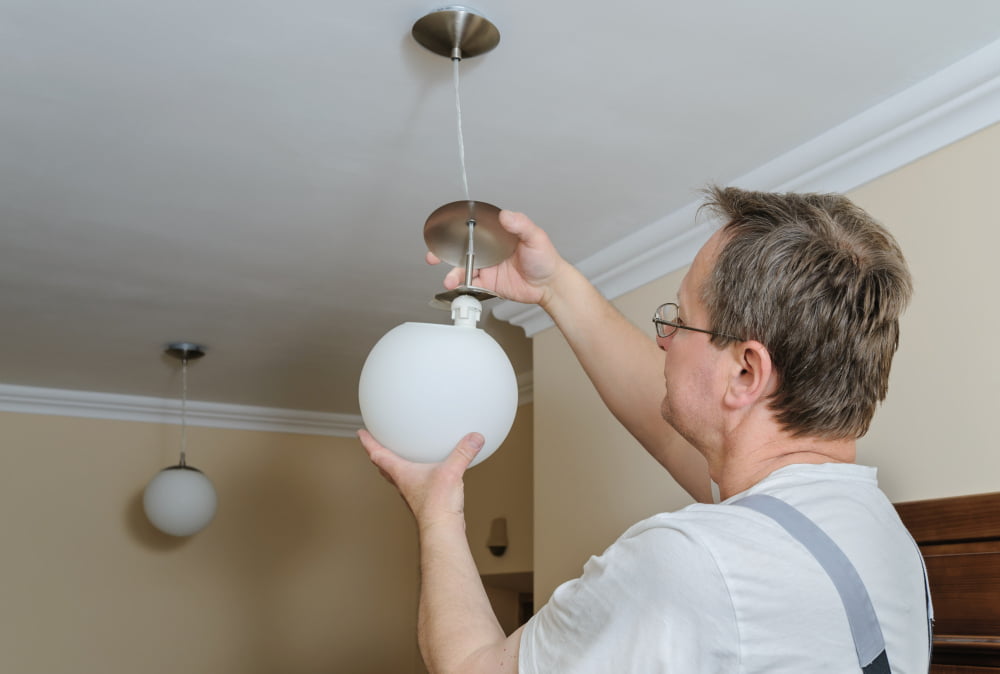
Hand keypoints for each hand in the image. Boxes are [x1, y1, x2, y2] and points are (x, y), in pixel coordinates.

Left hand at [358, 429, 483, 529]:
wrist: (442, 530)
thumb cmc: (437, 506)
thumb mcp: (451, 472)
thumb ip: (463, 453)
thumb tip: (474, 438)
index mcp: (402, 473)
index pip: (378, 454)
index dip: (368, 442)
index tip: (361, 433)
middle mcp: (404, 483)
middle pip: (384, 468)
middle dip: (378, 455)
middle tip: (374, 445)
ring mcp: (413, 493)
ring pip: (398, 477)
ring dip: (394, 467)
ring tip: (399, 457)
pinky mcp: (424, 500)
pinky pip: (415, 484)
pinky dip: (416, 476)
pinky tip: (429, 473)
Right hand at [426, 209, 566, 307]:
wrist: (549, 285)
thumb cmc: (545, 259)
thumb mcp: (535, 237)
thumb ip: (521, 225)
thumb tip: (506, 215)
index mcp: (497, 234)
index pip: (474, 228)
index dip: (457, 229)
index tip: (444, 230)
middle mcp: (489, 250)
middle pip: (462, 248)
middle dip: (444, 251)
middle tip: (433, 255)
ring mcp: (487, 266)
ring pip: (463, 268)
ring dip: (453, 273)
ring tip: (450, 279)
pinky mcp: (488, 283)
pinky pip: (470, 284)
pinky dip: (462, 287)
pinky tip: (460, 288)